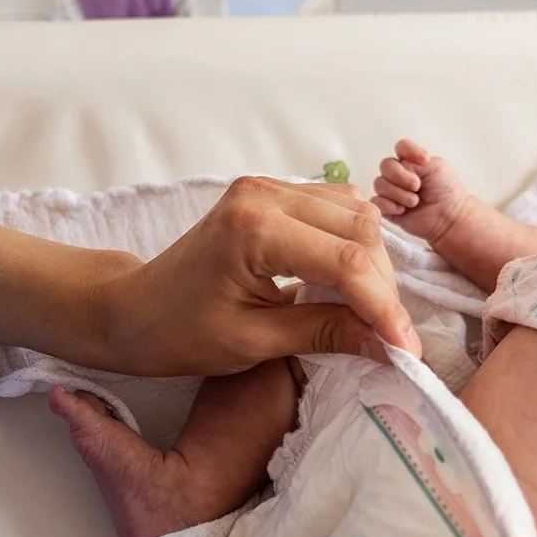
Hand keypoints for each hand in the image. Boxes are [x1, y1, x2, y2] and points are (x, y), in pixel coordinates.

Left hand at [97, 177, 419, 375]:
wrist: (131, 309)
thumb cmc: (179, 332)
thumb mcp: (254, 343)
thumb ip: (326, 333)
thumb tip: (389, 344)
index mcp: (255, 228)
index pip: (347, 262)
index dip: (384, 308)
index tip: (406, 350)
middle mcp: (265, 194)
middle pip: (360, 229)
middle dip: (383, 285)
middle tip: (390, 336)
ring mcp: (267, 187)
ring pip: (355, 213)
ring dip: (373, 262)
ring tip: (370, 311)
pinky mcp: (270, 192)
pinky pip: (335, 208)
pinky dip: (353, 245)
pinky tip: (348, 282)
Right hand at [373, 139, 475, 244]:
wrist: (448, 217)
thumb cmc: (446, 191)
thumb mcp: (437, 166)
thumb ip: (416, 158)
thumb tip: (401, 162)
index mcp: (411, 161)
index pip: (401, 147)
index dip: (409, 151)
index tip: (424, 160)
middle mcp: (399, 174)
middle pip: (386, 165)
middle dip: (401, 176)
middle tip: (417, 186)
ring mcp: (391, 191)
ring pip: (380, 184)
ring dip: (399, 194)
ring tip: (414, 202)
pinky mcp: (386, 208)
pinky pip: (376, 202)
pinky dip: (390, 206)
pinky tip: (403, 211)